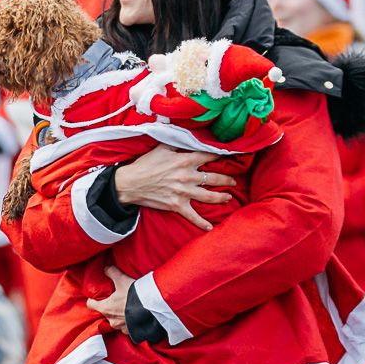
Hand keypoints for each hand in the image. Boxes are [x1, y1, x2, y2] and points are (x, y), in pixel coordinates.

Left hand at [85, 264, 133, 332]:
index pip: (91, 304)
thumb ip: (112, 272)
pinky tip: (134, 315)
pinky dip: (129, 322)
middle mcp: (111, 320)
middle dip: (109, 306)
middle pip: (104, 312)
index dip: (92, 299)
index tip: (96, 296)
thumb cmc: (134, 296)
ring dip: (119, 315)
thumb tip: (106, 268)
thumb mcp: (122, 280)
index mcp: (105, 308)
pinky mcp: (131, 332)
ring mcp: (121, 328)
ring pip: (116, 321)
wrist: (153, 310)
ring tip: (126, 307)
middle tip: (115, 299)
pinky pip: (127, 327)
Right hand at [112, 147, 227, 231]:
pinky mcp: (177, 206)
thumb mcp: (161, 147)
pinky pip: (193, 216)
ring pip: (209, 197)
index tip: (228, 156)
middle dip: (227, 179)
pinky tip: (210, 227)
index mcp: (185, 160)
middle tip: (234, 181)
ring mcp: (184, 193)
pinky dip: (202, 223)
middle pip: (214, 178)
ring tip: (228, 197)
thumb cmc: (145, 164)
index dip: (220, 155)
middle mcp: (188, 176)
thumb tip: (187, 136)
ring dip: (221, 197)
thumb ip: (177, 142)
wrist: (130, 183)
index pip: (208, 156)